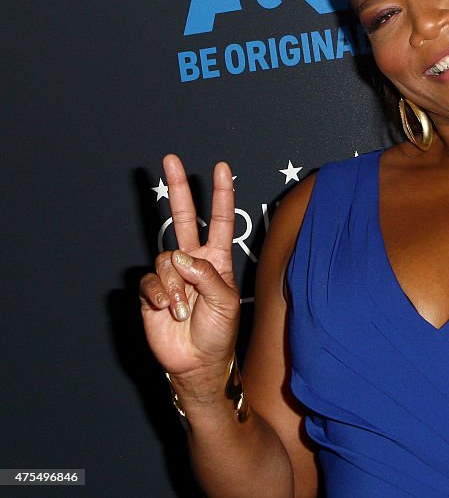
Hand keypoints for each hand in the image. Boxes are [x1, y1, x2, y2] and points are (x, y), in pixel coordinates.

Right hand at [139, 155, 239, 395]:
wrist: (198, 361)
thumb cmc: (219, 331)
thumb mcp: (226, 301)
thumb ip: (207, 276)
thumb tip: (181, 257)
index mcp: (217, 259)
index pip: (219, 220)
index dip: (221, 194)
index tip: (221, 168)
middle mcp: (192, 261)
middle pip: (182, 218)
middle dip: (178, 189)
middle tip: (170, 159)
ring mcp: (171, 274)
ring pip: (165, 260)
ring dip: (175, 286)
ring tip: (183, 309)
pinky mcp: (151, 291)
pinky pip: (149, 281)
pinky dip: (160, 296)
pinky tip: (168, 310)